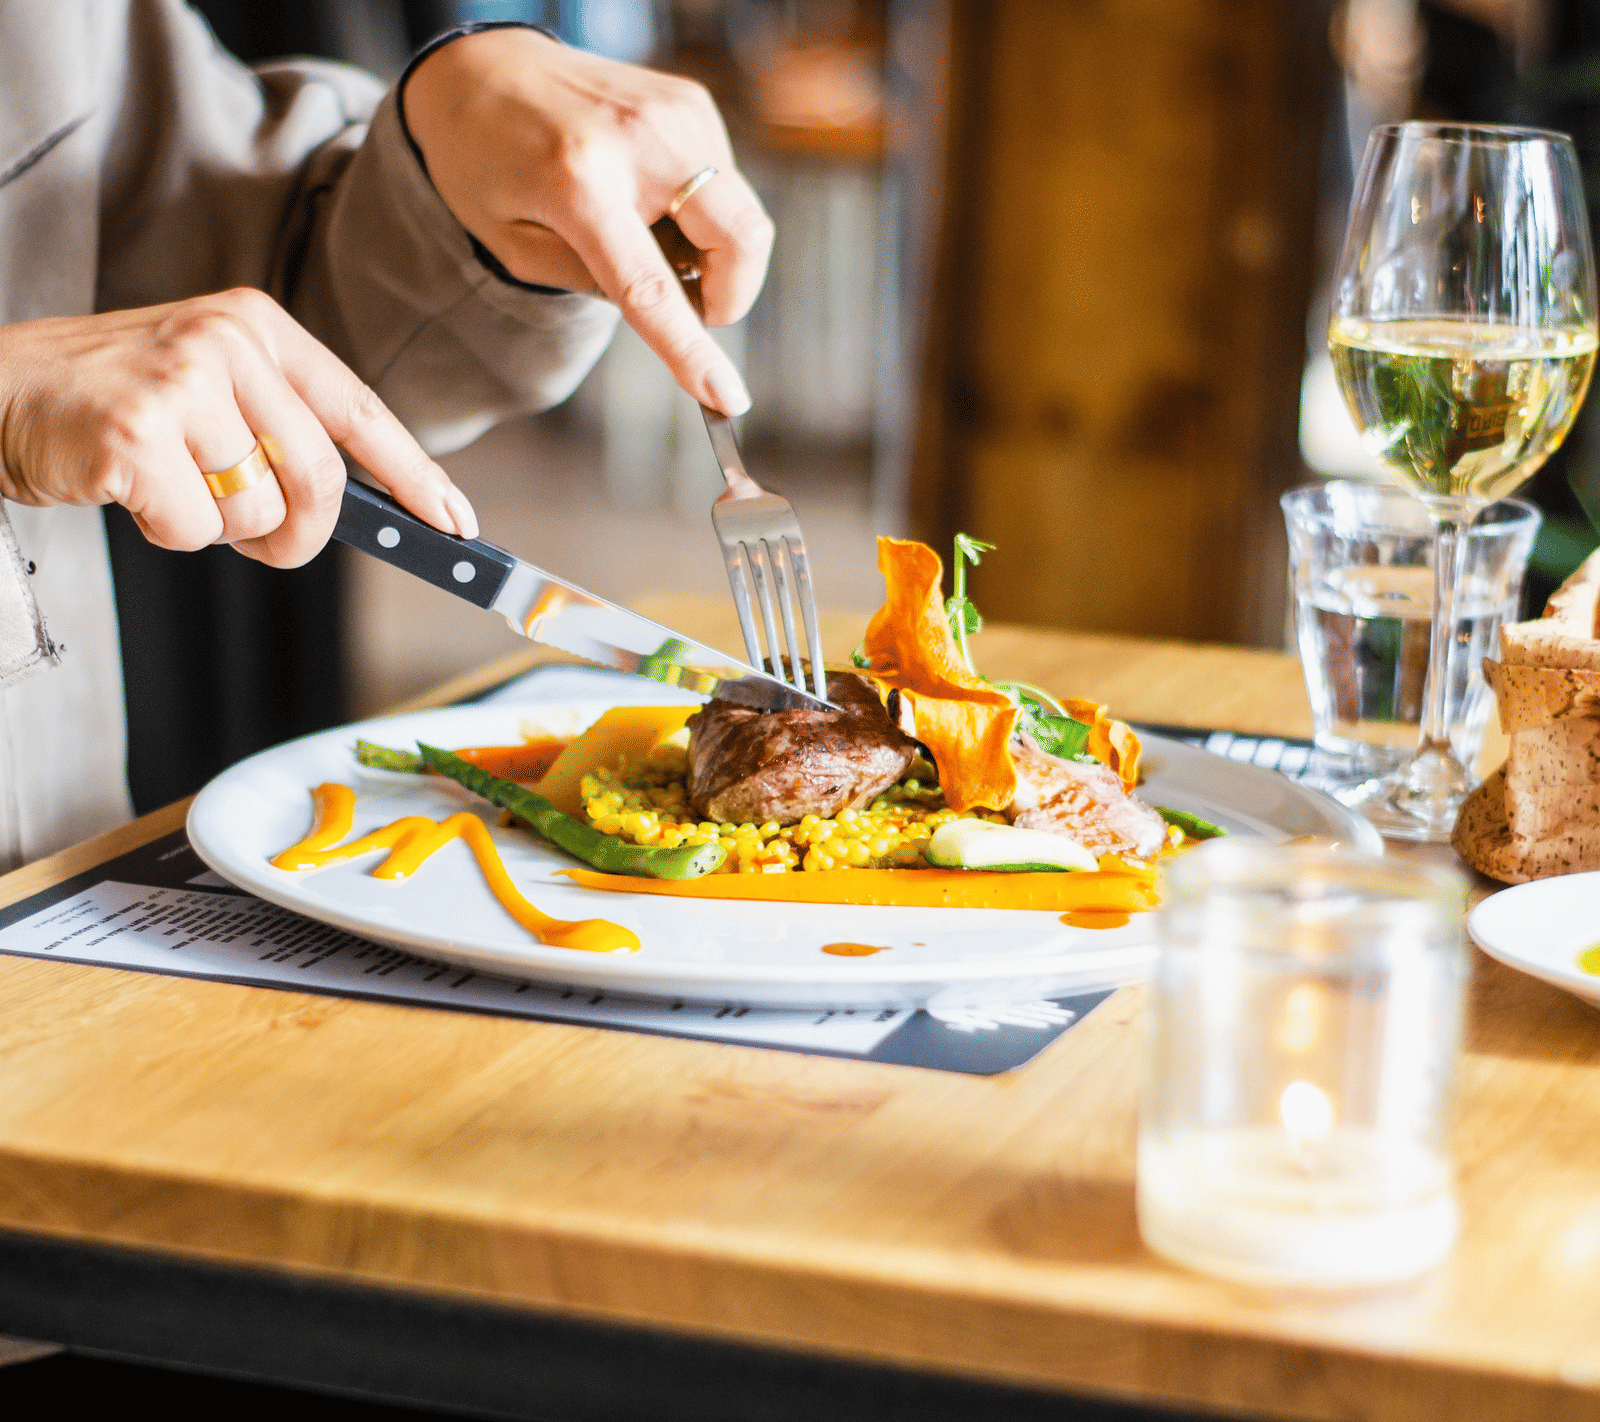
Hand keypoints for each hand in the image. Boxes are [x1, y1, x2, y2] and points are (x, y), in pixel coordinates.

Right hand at [0, 289, 478, 566]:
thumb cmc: (107, 401)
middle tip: (270, 544)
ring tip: (174, 490)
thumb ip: (282, 428)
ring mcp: (179, 384)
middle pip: (323, 477)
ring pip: (262, 510)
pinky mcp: (136, 434)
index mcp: (255, 327)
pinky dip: (171, 536)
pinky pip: (198, 530)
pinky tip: (133, 493)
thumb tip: (371, 506)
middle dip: (305, 533)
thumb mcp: (207, 387)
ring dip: (225, 530)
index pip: (361, 410)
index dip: (415, 475)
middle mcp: (225, 344)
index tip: (455, 524)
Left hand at [403, 27, 772, 415]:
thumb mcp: (514, 245)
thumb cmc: (485, 165)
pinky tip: (648, 194)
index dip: (693, 350)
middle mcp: (638, 139)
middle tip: (692, 306)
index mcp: (577, 183)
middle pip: (741, 239)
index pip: (651, 287)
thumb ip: (593, 284)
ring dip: (707, 249)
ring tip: (640, 228)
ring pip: (740, 218)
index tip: (727, 399)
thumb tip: (679, 309)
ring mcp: (673, 112)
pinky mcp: (690, 102)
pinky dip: (699, 212)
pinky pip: (725, 184)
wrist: (480, 67)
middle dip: (731, 294)